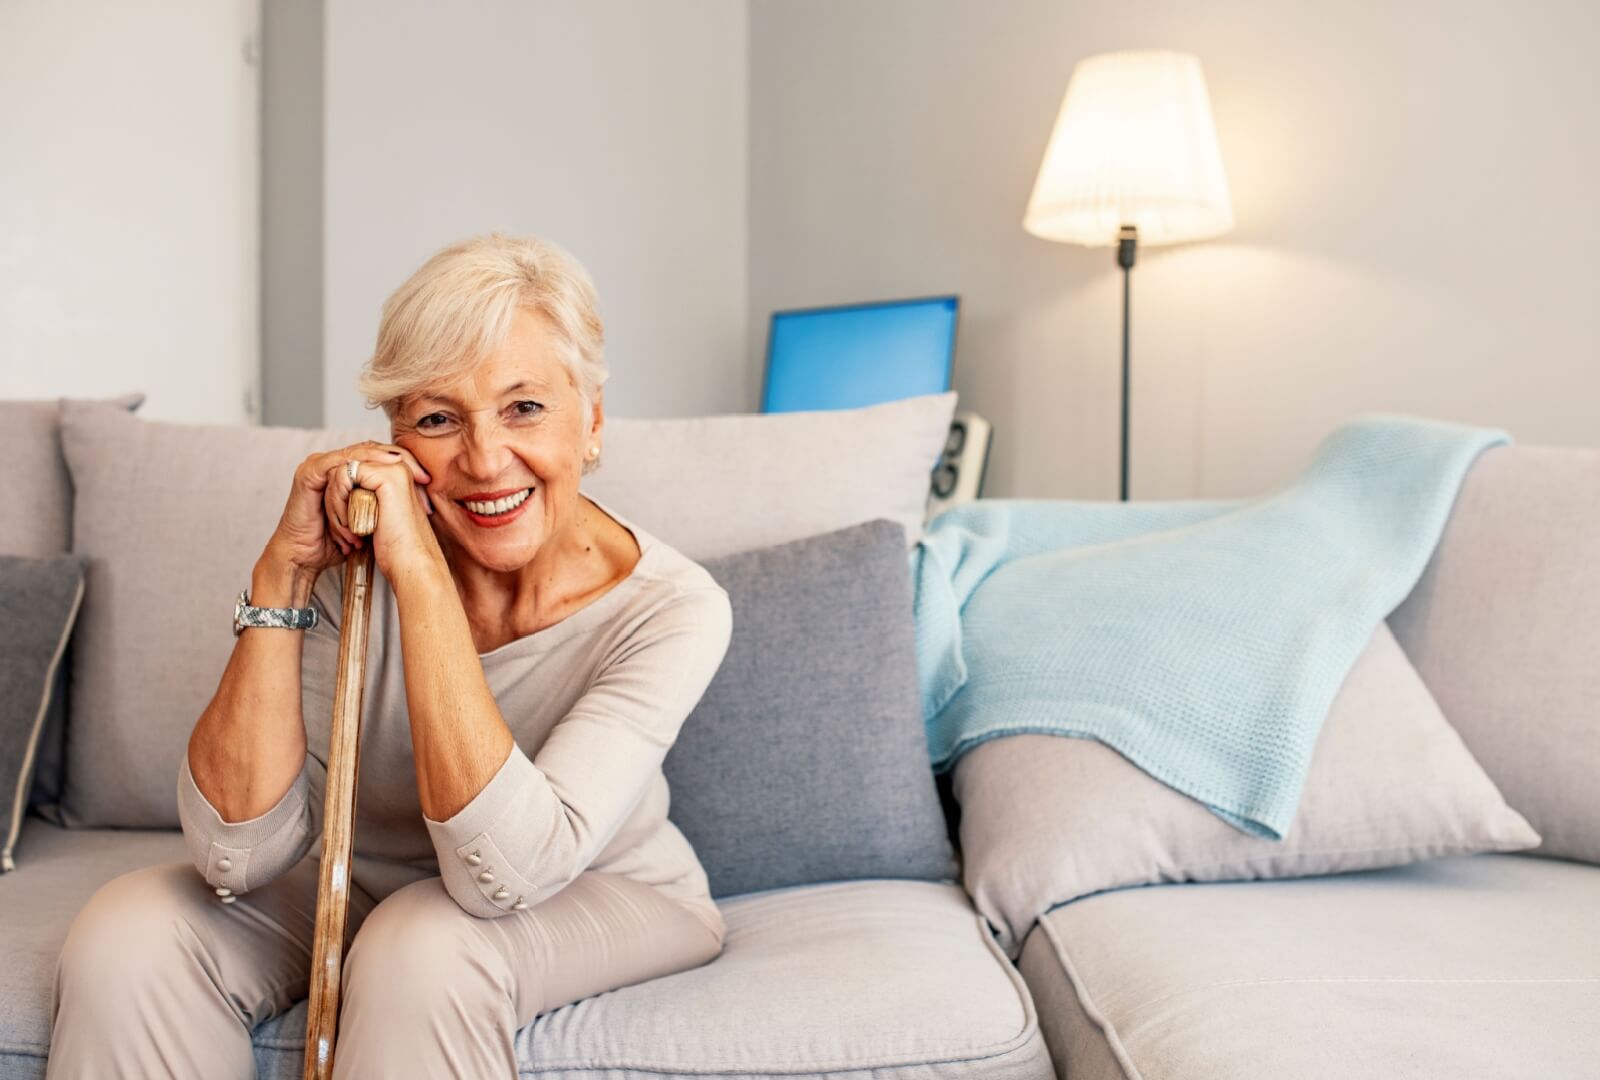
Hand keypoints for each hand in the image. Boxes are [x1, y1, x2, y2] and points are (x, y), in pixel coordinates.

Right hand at [265, 441, 435, 578]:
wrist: (305, 557)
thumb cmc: (336, 542)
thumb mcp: (371, 521)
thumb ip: (387, 505)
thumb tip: (422, 505)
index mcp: (349, 472)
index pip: (382, 456)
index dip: (407, 464)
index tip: (429, 481)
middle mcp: (334, 464)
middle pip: (373, 450)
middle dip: (401, 461)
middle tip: (423, 476)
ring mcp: (320, 466)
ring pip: (357, 453)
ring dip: (381, 462)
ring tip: (403, 470)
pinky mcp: (310, 473)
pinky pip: (337, 463)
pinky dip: (357, 468)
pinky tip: (375, 472)